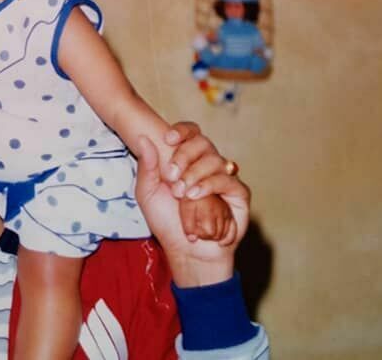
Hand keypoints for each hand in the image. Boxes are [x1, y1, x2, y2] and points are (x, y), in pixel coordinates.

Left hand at [135, 130, 249, 286]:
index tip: (168, 139)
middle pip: (202, 142)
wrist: (186, 251)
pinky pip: (228, 180)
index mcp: (187, 160)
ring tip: (181, 194)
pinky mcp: (239, 193)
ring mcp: (224, 178)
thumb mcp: (148, 194)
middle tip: (171, 175)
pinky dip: (210, 185)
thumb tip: (142, 138)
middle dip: (184, 155)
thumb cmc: (167, 222)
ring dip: (194, 174)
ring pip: (215, 160)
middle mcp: (207, 165)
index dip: (182, 131)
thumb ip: (146, 167)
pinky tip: (195, 196)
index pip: (191, 133)